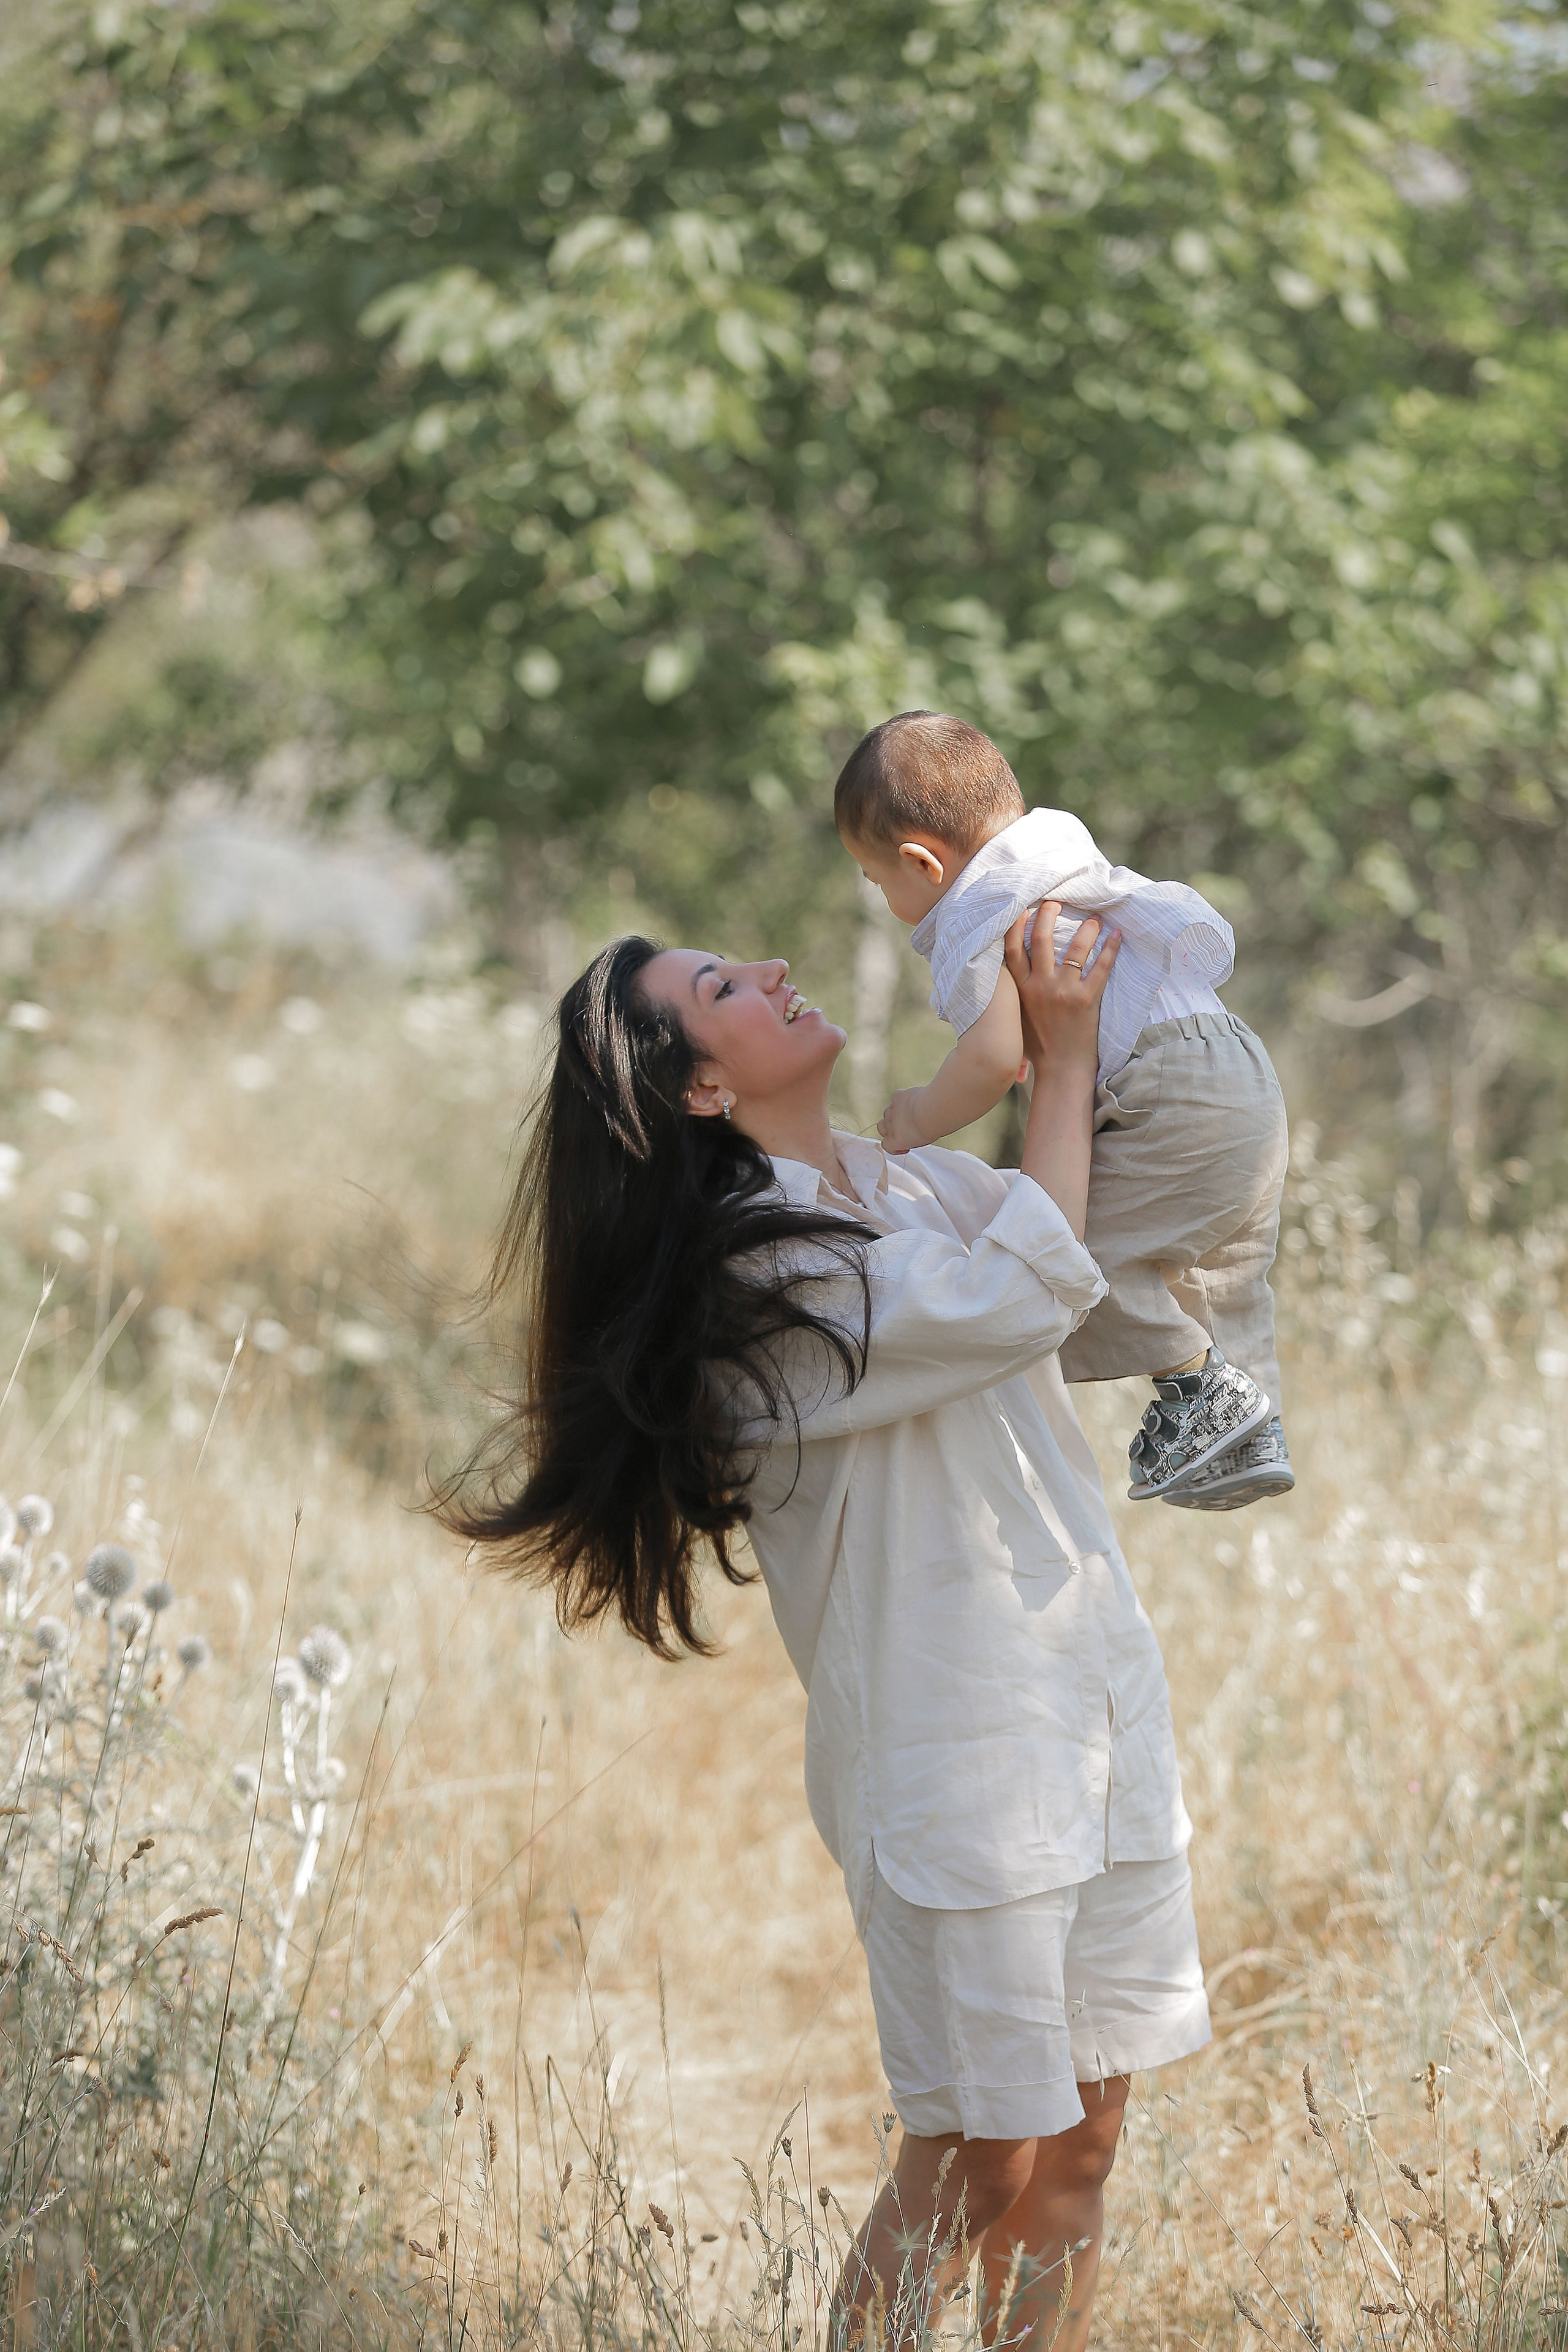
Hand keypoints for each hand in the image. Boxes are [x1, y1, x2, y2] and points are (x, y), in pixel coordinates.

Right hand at [877, 1088, 931, 1155]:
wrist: (932, 1111)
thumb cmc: (930, 1127)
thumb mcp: (921, 1142)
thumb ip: (910, 1139)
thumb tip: (913, 1135)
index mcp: (895, 1141)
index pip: (885, 1145)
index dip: (893, 1145)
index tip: (903, 1144)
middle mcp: (890, 1126)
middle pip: (882, 1128)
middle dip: (890, 1128)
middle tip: (902, 1128)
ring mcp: (892, 1110)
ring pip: (887, 1112)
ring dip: (895, 1113)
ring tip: (909, 1114)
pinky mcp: (897, 1097)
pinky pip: (895, 1098)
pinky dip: (901, 1099)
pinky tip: (910, 1101)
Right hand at [1002, 902, 1119, 1073]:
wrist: (1061, 1070)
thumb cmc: (1039, 1046)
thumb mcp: (1018, 1016)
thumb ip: (1015, 992)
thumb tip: (1011, 969)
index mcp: (1020, 990)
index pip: (1012, 950)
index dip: (1016, 926)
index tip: (1023, 908)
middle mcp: (1039, 987)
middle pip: (1039, 940)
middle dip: (1048, 915)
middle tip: (1056, 902)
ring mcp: (1063, 992)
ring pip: (1074, 949)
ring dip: (1086, 928)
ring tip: (1094, 917)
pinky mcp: (1086, 1000)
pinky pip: (1101, 967)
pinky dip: (1110, 949)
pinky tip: (1116, 935)